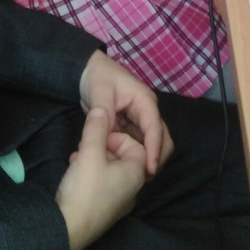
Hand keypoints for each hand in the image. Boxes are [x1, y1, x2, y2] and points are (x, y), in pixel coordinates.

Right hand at [55, 107, 146, 249]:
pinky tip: (74, 172)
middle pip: (122, 156)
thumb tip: (100, 109)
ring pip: (109, 169)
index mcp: (136, 174)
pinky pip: (101, 183)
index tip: (97, 138)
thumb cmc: (84, 190)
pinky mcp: (104, 209)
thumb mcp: (89, 154)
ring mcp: (118, 202)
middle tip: (84, 146)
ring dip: (93, 159)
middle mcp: (132, 189)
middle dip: (101, 147)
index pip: (136, 145)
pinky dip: (89, 174)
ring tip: (76, 158)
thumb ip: (96, 129)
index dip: (116, 137)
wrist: (67, 230)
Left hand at [79, 50, 172, 175]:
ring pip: (152, 144)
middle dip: (156, 157)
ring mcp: (141, 120)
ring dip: (146, 158)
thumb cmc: (97, 78)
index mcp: (144, 101)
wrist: (87, 71)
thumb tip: (107, 135)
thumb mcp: (100, 93)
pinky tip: (126, 166)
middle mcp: (147, 111)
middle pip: (162, 138)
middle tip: (144, 178)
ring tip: (135, 176)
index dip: (154, 149)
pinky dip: (136, 155)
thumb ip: (105, 114)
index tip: (150, 169)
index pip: (155, 127)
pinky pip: (138, 144)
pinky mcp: (132, 127)